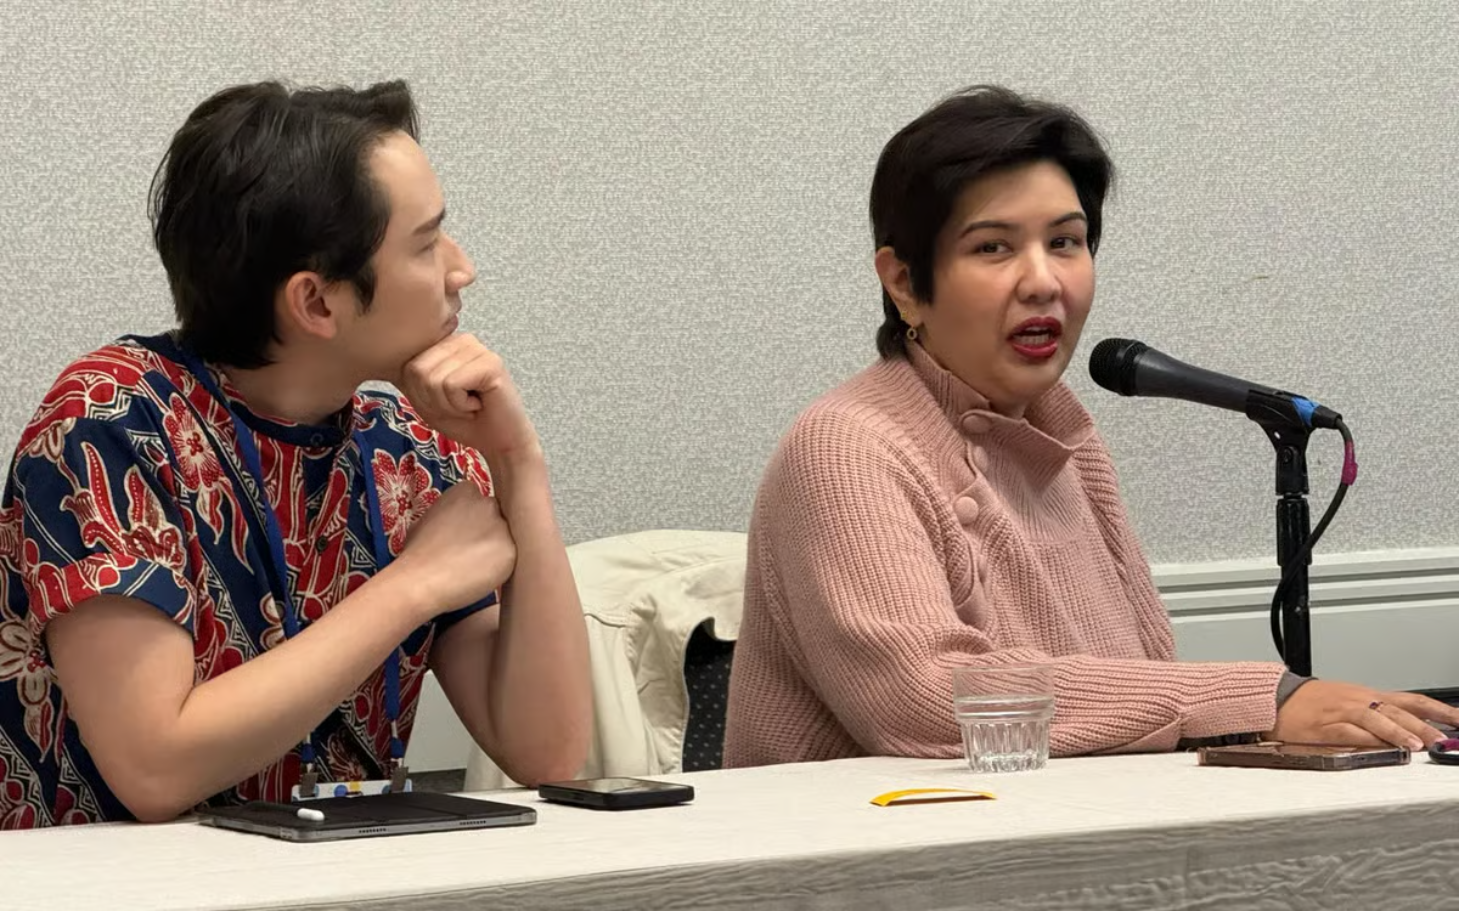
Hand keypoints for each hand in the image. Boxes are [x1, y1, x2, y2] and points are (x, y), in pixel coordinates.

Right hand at [393, 483, 516, 616]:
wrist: (420, 578)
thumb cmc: (417, 553)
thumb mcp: (428, 519)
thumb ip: (448, 513)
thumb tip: (454, 522)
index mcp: (465, 491)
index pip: (481, 501)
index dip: (475, 519)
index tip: (467, 532)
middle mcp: (487, 503)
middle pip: (498, 516)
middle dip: (489, 531)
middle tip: (473, 551)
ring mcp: (501, 525)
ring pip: (506, 537)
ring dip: (496, 549)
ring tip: (474, 566)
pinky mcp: (510, 549)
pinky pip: (509, 557)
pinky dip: (500, 567)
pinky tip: (480, 575)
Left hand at [400, 334, 540, 457]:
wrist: (499, 442)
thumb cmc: (465, 421)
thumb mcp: (426, 400)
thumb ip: (410, 380)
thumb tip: (385, 360)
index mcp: (446, 345)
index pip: (409, 366)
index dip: (421, 395)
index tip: (446, 402)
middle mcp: (462, 340)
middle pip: (419, 371)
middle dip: (434, 400)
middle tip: (459, 406)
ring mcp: (478, 349)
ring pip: (434, 379)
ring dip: (449, 405)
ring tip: (469, 405)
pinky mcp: (491, 363)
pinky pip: (452, 385)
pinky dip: (461, 405)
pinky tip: (479, 405)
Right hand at [1265, 680, 1458, 750]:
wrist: (1277, 698)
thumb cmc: (1314, 704)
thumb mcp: (1353, 704)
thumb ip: (1382, 717)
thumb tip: (1416, 731)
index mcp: (1371, 697)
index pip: (1414, 701)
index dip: (1441, 710)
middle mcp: (1362, 702)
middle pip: (1399, 711)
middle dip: (1425, 726)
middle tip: (1445, 739)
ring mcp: (1344, 714)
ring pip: (1376, 720)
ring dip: (1398, 732)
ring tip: (1417, 744)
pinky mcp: (1326, 728)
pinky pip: (1350, 733)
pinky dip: (1366, 740)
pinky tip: (1380, 748)